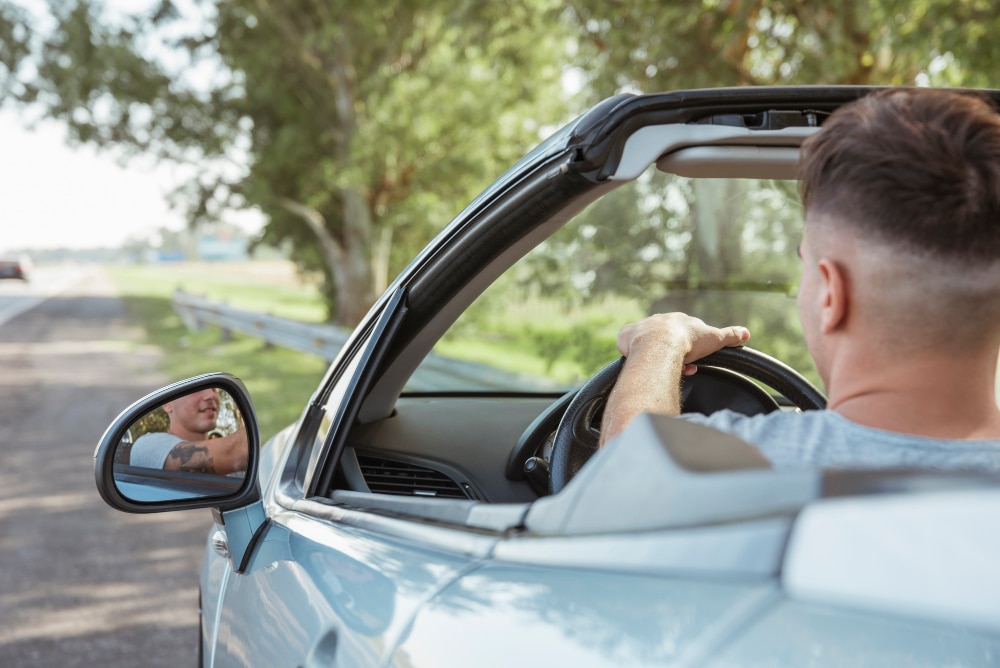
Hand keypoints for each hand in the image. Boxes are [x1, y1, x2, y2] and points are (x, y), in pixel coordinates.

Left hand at [616, 313, 749, 373]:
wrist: (660, 343)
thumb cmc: (688, 341)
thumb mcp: (714, 339)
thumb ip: (730, 335)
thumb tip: (746, 333)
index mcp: (678, 321)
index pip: (684, 335)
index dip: (689, 350)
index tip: (691, 364)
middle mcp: (658, 321)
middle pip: (666, 340)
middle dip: (673, 355)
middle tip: (677, 369)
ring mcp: (641, 328)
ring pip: (647, 343)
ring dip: (654, 356)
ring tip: (660, 370)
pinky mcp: (625, 335)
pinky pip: (626, 342)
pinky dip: (629, 350)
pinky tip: (635, 360)